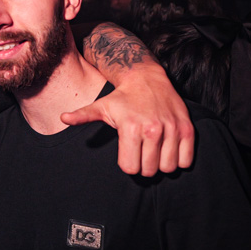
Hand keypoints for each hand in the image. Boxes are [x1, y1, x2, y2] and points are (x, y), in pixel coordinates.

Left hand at [61, 67, 194, 176]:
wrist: (147, 79)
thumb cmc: (122, 98)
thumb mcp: (101, 106)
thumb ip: (83, 115)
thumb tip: (62, 118)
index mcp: (130, 128)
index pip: (130, 168)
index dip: (128, 164)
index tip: (127, 154)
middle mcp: (152, 129)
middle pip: (149, 170)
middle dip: (144, 166)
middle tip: (141, 153)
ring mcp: (172, 129)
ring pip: (169, 168)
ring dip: (162, 165)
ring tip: (155, 152)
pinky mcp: (187, 129)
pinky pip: (186, 161)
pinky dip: (179, 160)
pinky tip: (169, 150)